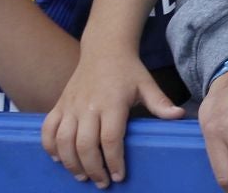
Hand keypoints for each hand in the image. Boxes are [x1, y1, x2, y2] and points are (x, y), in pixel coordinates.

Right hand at [41, 44, 183, 186]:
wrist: (104, 48)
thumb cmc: (128, 70)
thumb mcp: (146, 84)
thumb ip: (160, 102)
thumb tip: (179, 116)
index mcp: (112, 102)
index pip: (110, 138)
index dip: (114, 161)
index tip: (119, 176)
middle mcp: (88, 105)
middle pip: (85, 145)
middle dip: (93, 169)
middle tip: (102, 182)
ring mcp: (71, 105)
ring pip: (63, 140)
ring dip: (71, 162)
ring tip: (82, 175)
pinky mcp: (60, 104)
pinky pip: (48, 129)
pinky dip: (49, 147)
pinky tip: (59, 159)